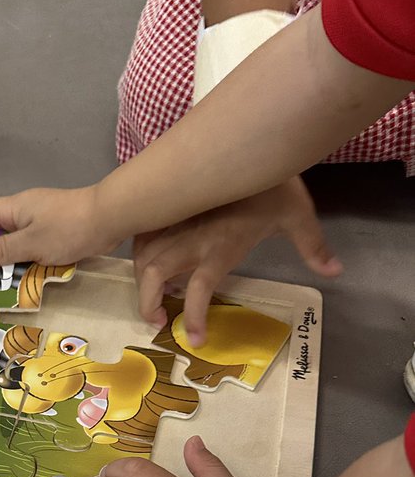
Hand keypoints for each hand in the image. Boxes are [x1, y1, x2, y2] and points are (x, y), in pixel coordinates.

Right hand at [0, 184, 119, 266]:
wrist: (109, 217)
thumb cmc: (68, 228)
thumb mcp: (32, 242)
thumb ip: (4, 250)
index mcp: (14, 209)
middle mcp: (25, 212)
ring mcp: (41, 220)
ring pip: (12, 238)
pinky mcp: (55, 230)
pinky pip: (28, 245)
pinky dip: (19, 257)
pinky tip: (17, 272)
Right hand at [132, 177, 340, 343]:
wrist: (250, 137)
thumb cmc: (273, 179)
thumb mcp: (297, 214)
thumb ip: (312, 246)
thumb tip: (336, 271)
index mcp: (221, 248)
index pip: (198, 291)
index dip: (192, 318)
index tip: (194, 340)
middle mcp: (192, 240)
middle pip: (153, 276)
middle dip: (147, 303)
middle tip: (157, 319)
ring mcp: (175, 223)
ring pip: (142, 258)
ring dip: (142, 281)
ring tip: (153, 296)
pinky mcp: (166, 209)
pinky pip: (142, 237)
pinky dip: (140, 254)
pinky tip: (151, 261)